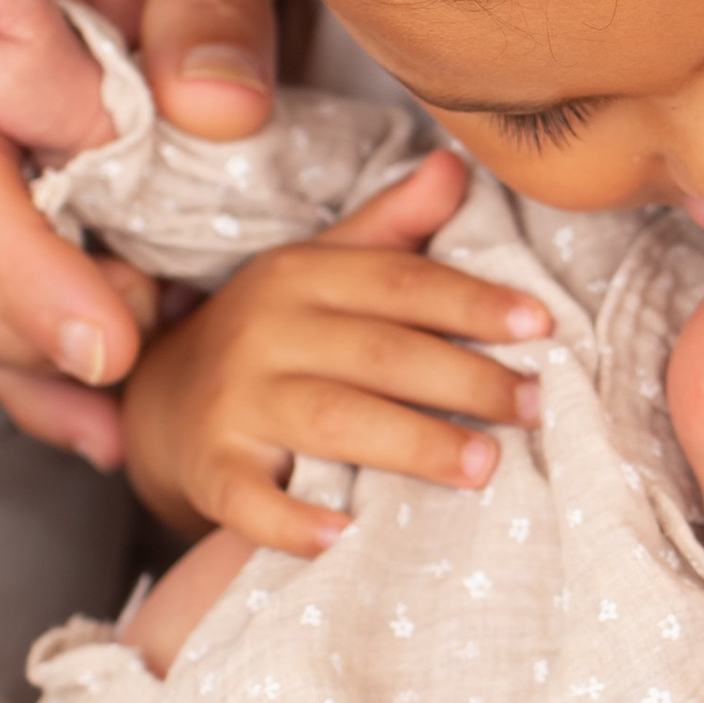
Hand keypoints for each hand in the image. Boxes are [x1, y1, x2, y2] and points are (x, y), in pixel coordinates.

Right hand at [119, 148, 550, 551]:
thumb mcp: (323, 270)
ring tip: (485, 466)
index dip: (472, 302)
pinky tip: (344, 537)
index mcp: (300, 276)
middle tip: (535, 406)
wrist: (161, 403)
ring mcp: (232, 403)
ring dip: (414, 444)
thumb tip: (456, 165)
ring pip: (332, 420)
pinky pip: (250, 500)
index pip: (399, 283)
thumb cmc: (274, 338)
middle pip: (379, 353)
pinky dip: (293, 522)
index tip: (542, 325)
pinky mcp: (210, 469)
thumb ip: (392, 226)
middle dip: (465, 378)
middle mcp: (263, 332)